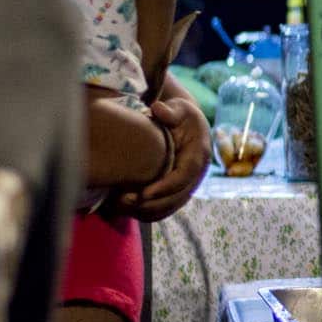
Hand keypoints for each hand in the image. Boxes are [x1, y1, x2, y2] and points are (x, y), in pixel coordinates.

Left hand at [117, 92, 208, 220]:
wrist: (186, 123)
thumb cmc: (180, 114)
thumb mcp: (178, 108)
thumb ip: (170, 110)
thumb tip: (158, 109)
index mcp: (199, 155)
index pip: (185, 176)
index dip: (166, 187)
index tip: (144, 193)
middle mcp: (197, 173)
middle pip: (178, 196)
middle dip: (153, 203)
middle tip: (126, 202)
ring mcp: (189, 183)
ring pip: (172, 206)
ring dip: (148, 210)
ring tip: (122, 207)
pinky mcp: (179, 190)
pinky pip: (166, 207)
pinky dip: (148, 212)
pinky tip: (127, 209)